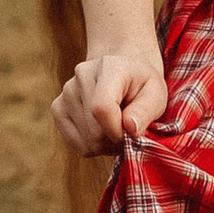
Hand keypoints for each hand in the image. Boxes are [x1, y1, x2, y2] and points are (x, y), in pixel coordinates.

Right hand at [51, 40, 166, 155]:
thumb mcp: (156, 93)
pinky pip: (75, 143)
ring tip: (117, 129)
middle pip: (94, 130)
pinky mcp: (57, 108)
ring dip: (105, 145)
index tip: (133, 135)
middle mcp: (81, 76)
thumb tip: (130, 128)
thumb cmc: (141, 84)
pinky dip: (92, 145)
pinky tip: (102, 132)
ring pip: (86, 141)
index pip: (101, 108)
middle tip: (129, 133)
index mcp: (109, 67)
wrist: (122, 70)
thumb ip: (146, 110)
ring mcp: (66, 92)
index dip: (118, 131)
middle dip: (116, 141)